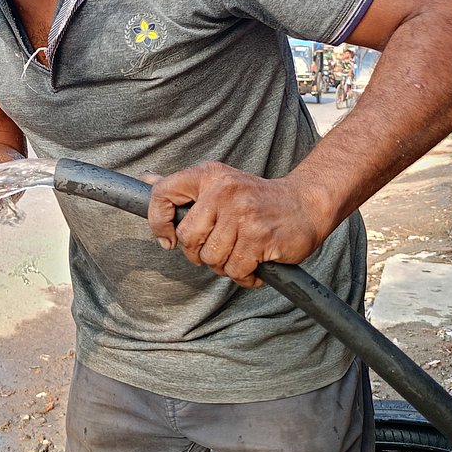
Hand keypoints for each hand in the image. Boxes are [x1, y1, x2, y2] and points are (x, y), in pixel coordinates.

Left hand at [146, 162, 325, 288]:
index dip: (158, 222)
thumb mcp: (219, 182)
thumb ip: (184, 188)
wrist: (306, 203)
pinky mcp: (259, 237)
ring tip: (240, 254)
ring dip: (224, 266)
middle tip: (217, 250)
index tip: (170, 238)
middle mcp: (223, 191)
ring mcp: (242, 214)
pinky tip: (255, 264)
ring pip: (211, 259)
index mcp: (208, 175)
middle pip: (188, 238)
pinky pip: (235, 270)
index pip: (162, 193)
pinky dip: (244, 276)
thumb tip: (145, 179)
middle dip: (199, 254)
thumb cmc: (256, 198)